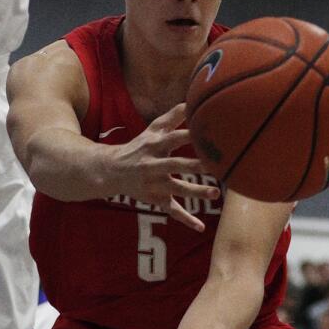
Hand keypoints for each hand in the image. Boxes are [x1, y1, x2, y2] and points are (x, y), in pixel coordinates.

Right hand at [107, 103, 221, 230]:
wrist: (111, 171)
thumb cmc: (139, 147)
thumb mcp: (152, 131)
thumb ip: (172, 117)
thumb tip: (192, 100)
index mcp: (155, 146)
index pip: (174, 138)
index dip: (191, 135)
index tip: (210, 132)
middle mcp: (154, 165)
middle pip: (177, 165)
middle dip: (195, 165)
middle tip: (217, 164)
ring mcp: (155, 184)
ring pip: (177, 189)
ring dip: (196, 192)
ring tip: (216, 193)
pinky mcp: (156, 199)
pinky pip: (171, 210)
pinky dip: (186, 220)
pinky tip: (200, 227)